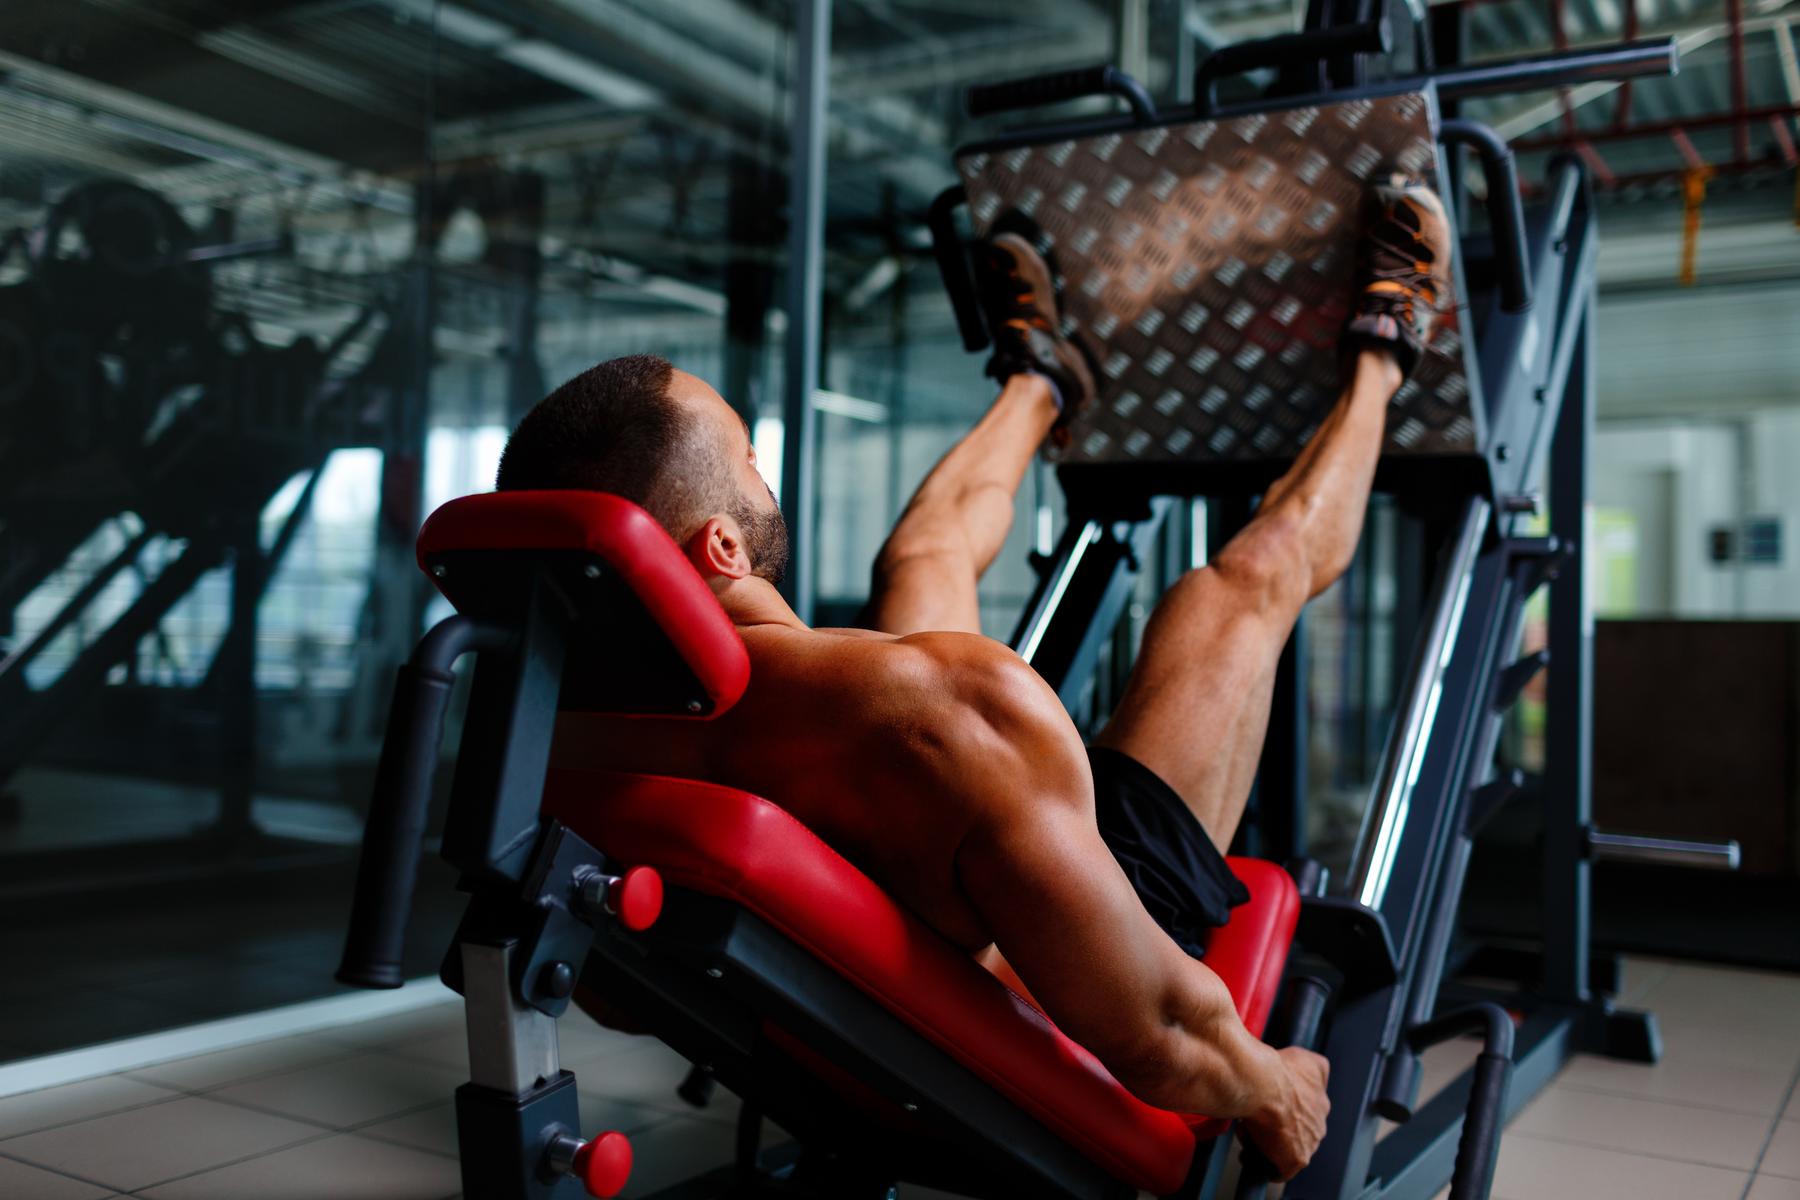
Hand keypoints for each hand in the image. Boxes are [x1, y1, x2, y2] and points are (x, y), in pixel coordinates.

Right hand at [1241, 1047, 1330, 1179]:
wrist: (1263, 1086)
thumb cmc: (1277, 1070)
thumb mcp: (1304, 1058)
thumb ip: (1314, 1065)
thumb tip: (1314, 1067)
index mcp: (1321, 1101)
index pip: (1308, 1111)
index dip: (1288, 1109)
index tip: (1274, 1105)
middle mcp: (1319, 1124)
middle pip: (1299, 1131)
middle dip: (1281, 1127)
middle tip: (1260, 1118)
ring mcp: (1310, 1143)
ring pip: (1288, 1148)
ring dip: (1271, 1143)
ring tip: (1251, 1131)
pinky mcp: (1296, 1160)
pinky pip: (1281, 1169)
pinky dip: (1267, 1163)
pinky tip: (1253, 1148)